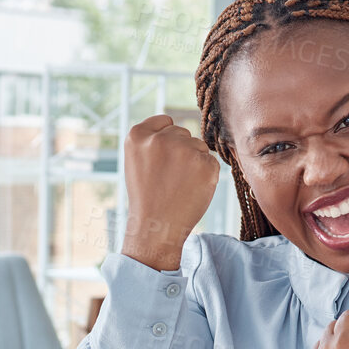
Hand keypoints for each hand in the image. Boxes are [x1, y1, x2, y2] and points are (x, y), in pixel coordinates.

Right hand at [120, 114, 219, 270]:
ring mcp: (183, 150)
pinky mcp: (204, 163)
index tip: (160, 161)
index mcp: (137, 135)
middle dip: (180, 151)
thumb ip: (152, 139)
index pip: (165, 121)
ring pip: (199, 146)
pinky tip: (191, 189)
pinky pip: (211, 162)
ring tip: (179, 184)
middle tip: (169, 178)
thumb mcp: (137, 161)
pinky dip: (206, 175)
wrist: (157, 227)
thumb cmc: (148, 196)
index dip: (166, 141)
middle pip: (183, 133)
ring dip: (194, 162)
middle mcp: (159, 138)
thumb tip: (176, 125)